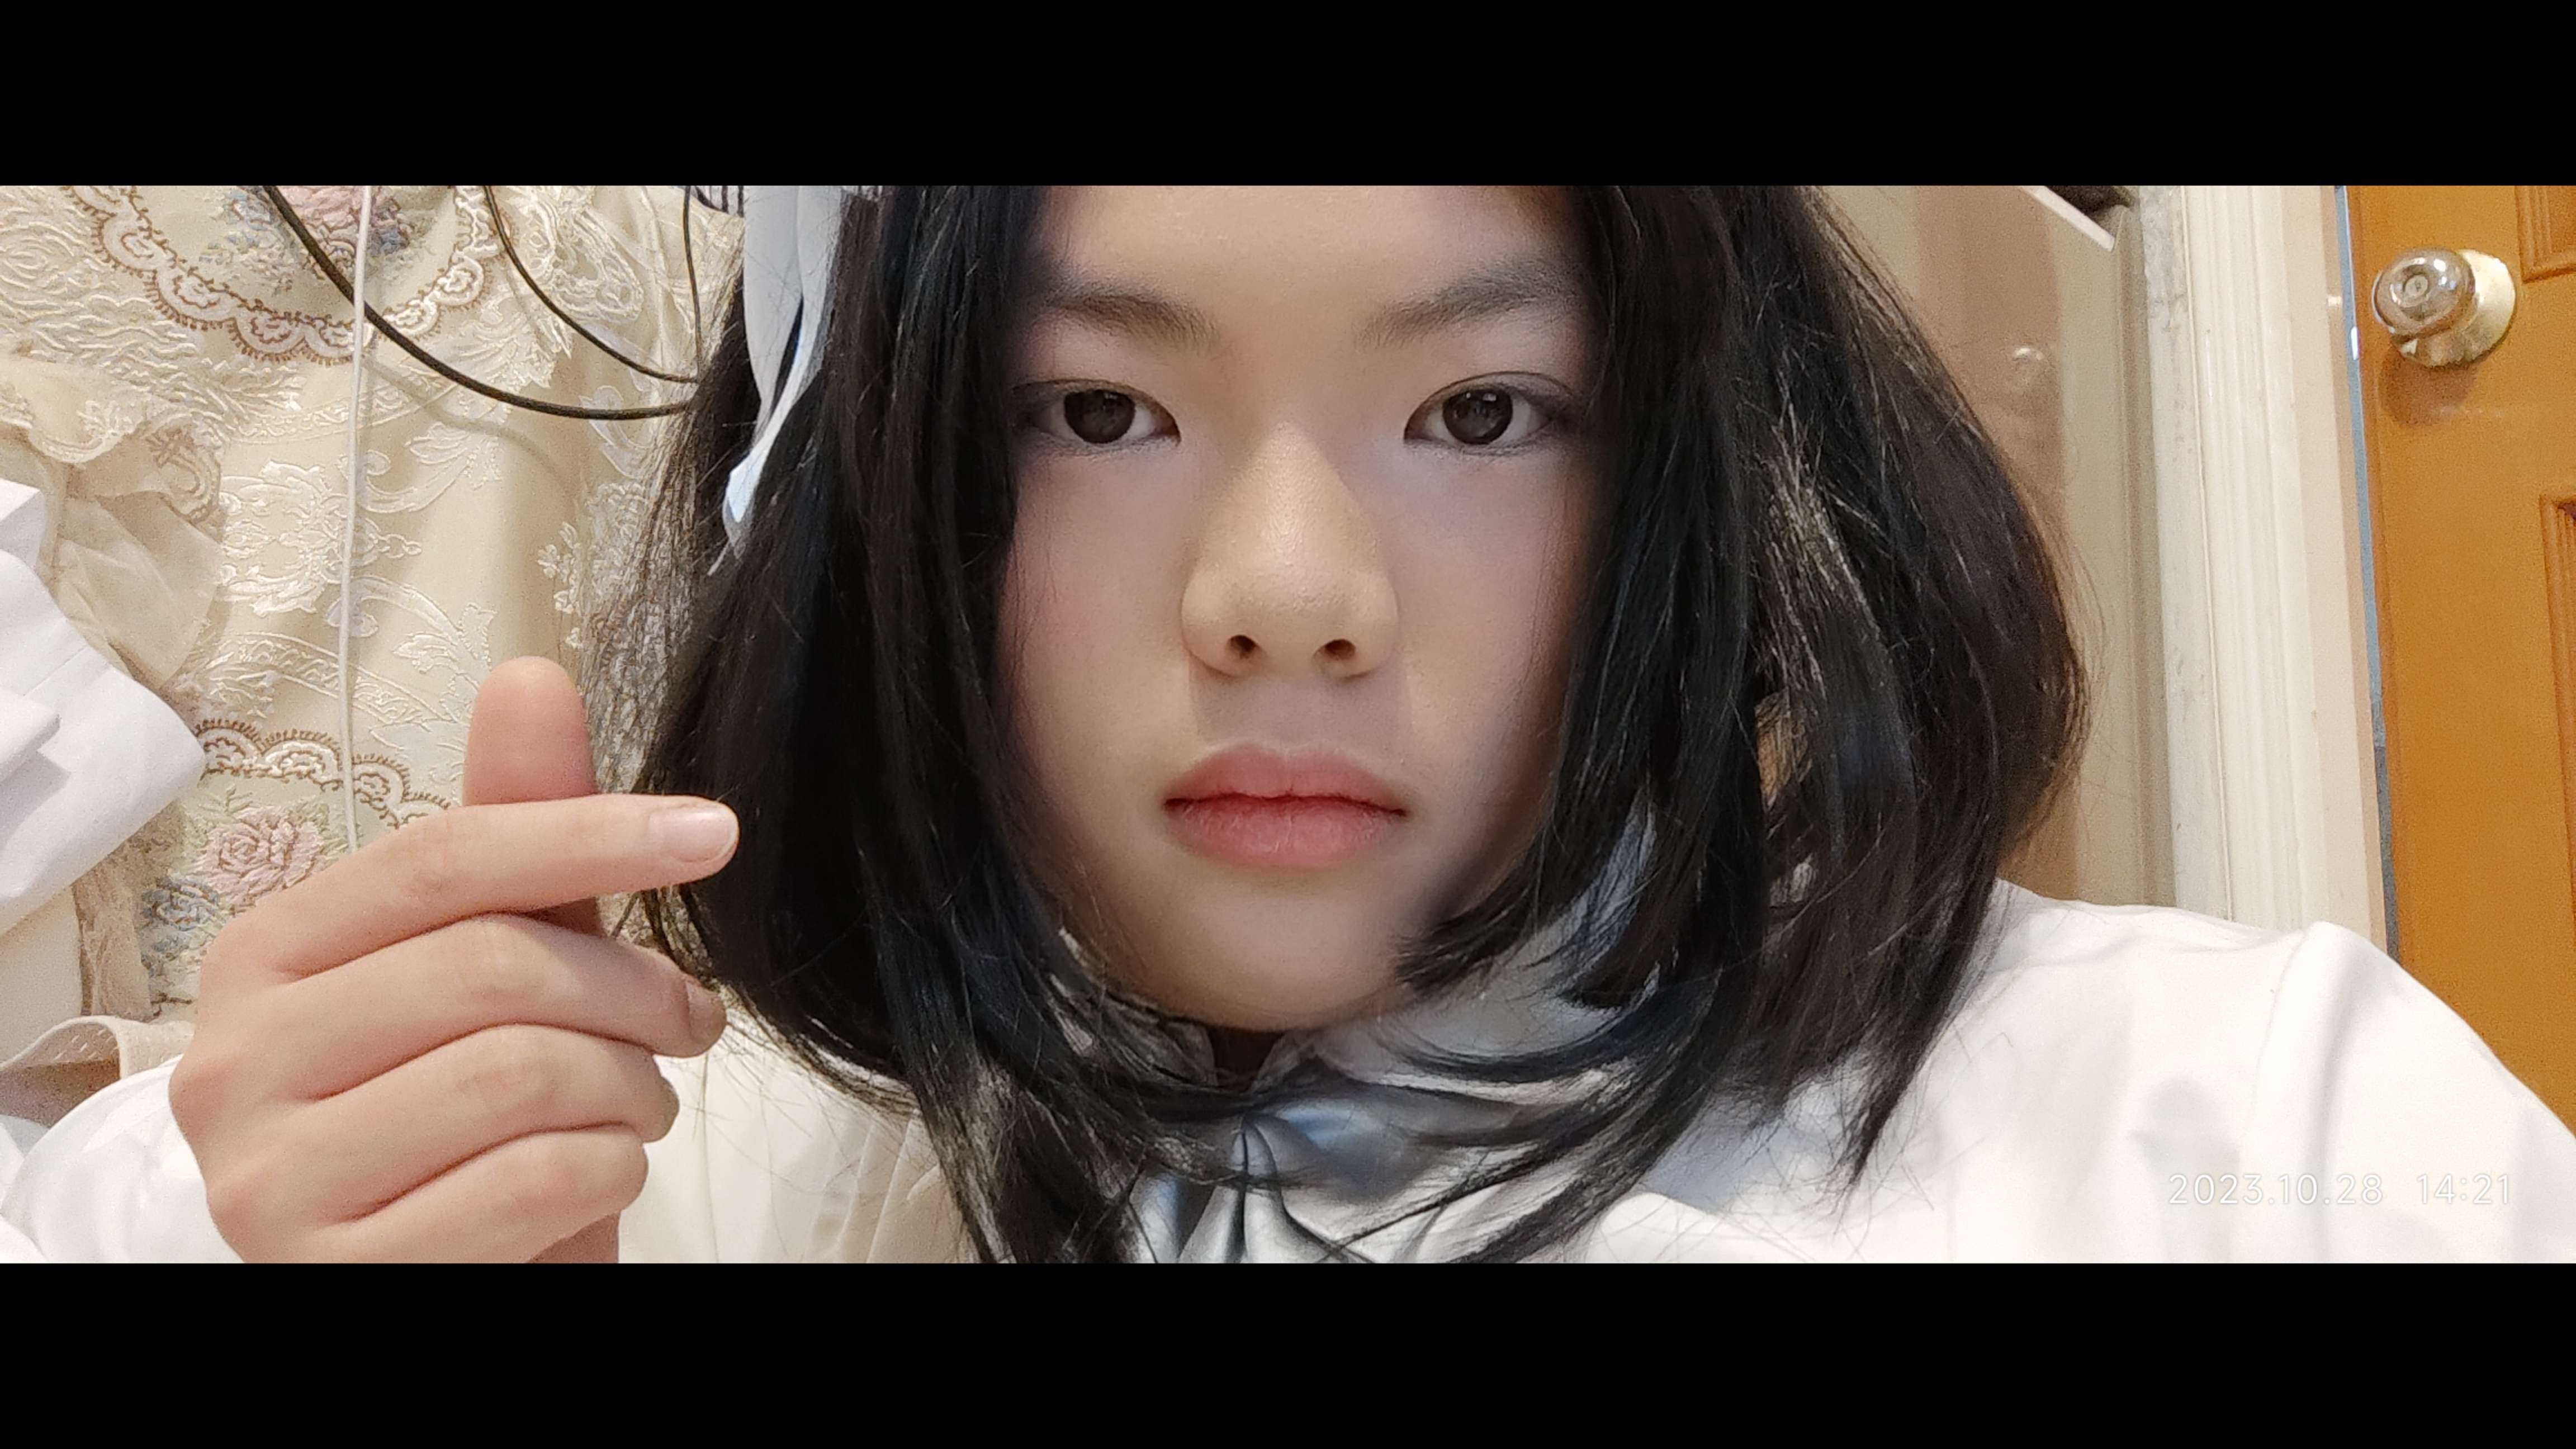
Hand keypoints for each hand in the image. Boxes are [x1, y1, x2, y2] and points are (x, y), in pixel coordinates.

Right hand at [169, 658, 735, 1260]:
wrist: (431, 1283)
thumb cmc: (459, 1120)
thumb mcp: (496, 974)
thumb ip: (514, 837)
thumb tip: (532, 674)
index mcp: (264, 959)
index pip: (441, 859)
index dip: (589, 832)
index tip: (712, 833)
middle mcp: (234, 1063)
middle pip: (492, 967)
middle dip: (631, 994)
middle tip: (683, 1024)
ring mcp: (268, 1182)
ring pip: (521, 1076)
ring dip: (629, 1093)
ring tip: (635, 1107)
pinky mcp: (333, 1275)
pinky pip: (532, 1184)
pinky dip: (606, 1176)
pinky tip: (594, 1177)